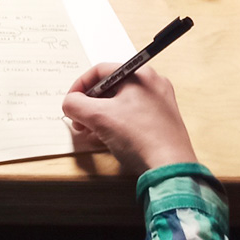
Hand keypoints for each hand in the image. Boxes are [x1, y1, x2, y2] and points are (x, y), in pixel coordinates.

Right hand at [61, 64, 196, 174]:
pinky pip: (133, 116)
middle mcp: (153, 84)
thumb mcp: (99, 117)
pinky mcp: (163, 121)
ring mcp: (160, 103)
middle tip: (79, 121)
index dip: (79, 86)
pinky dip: (117, 124)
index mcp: (140, 74)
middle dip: (90, 106)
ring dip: (101, 117)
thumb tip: (69, 103)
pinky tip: (107, 139)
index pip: (100, 71)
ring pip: (121, 103)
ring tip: (91, 133)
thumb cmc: (139, 137)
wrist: (169, 168)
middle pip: (110, 88)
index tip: (70, 103)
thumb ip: (76, 105)